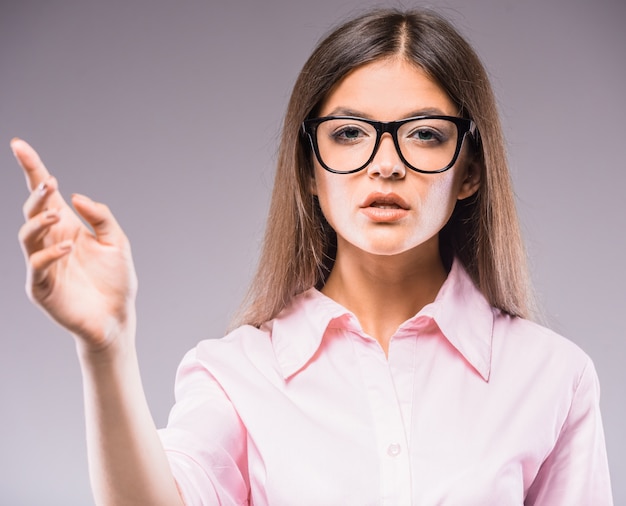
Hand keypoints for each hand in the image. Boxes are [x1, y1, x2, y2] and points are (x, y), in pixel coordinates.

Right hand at [12, 138, 137, 351]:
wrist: (116, 317)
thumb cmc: (116, 280)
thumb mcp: (117, 242)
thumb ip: (101, 218)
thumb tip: (76, 196)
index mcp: (67, 227)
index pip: (45, 194)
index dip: (32, 169)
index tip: (19, 145)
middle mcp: (51, 242)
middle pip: (33, 210)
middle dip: (36, 194)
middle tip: (48, 183)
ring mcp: (43, 264)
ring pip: (27, 235)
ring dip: (38, 221)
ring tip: (55, 212)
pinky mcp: (42, 287)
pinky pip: (38, 266)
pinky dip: (50, 255)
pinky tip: (68, 248)